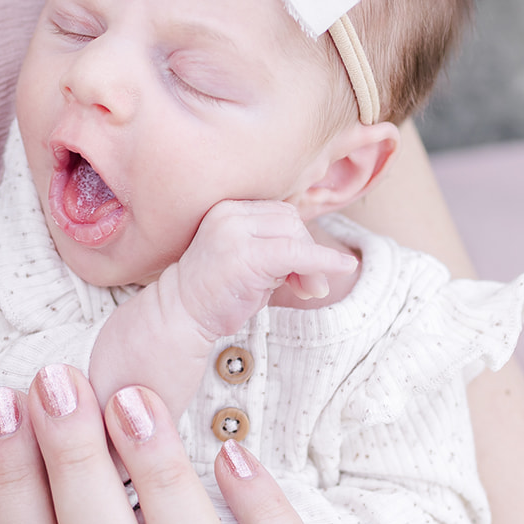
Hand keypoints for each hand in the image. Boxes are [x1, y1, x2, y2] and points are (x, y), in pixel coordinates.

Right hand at [167, 200, 357, 339]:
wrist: (180, 315)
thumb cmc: (216, 292)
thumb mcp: (247, 258)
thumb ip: (275, 246)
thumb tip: (322, 254)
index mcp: (229, 208)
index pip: (281, 213)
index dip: (300, 240)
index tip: (303, 273)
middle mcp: (229, 213)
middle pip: (292, 220)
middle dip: (308, 252)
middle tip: (309, 287)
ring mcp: (234, 231)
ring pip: (295, 234)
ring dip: (310, 263)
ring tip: (305, 290)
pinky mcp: (244, 255)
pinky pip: (296, 253)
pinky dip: (323, 261)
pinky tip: (343, 267)